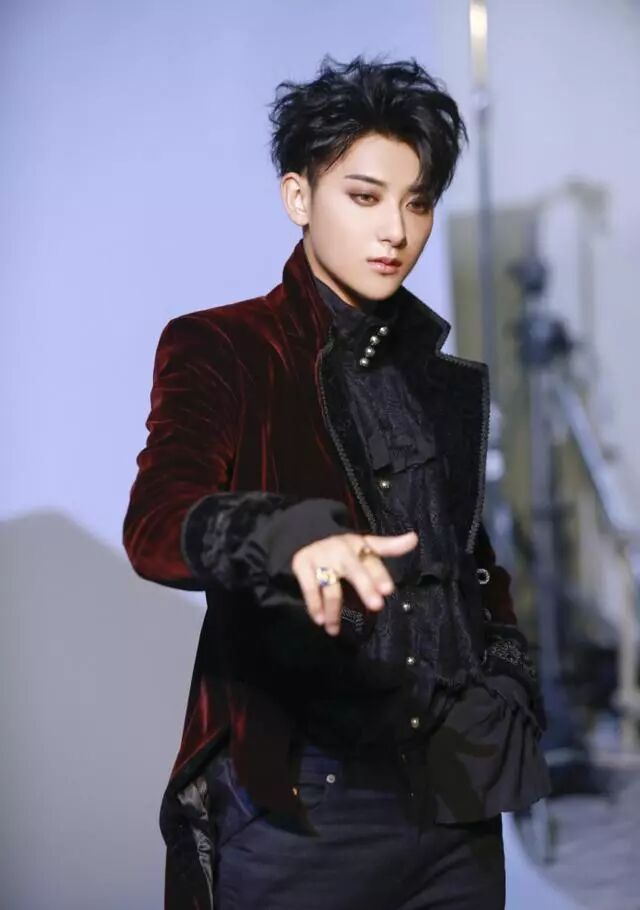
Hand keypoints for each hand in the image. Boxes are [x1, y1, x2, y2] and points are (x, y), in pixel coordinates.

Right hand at [291, 530, 417, 635]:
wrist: (305, 534)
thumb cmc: (344, 549)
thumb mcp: (365, 545)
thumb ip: (389, 546)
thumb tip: (415, 538)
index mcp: (359, 545)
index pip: (372, 561)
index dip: (380, 576)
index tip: (388, 591)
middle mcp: (341, 549)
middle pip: (355, 570)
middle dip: (365, 586)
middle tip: (376, 606)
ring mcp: (320, 556)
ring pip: (331, 586)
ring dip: (334, 610)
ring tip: (334, 629)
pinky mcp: (302, 564)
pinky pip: (309, 587)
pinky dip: (314, 604)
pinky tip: (319, 619)